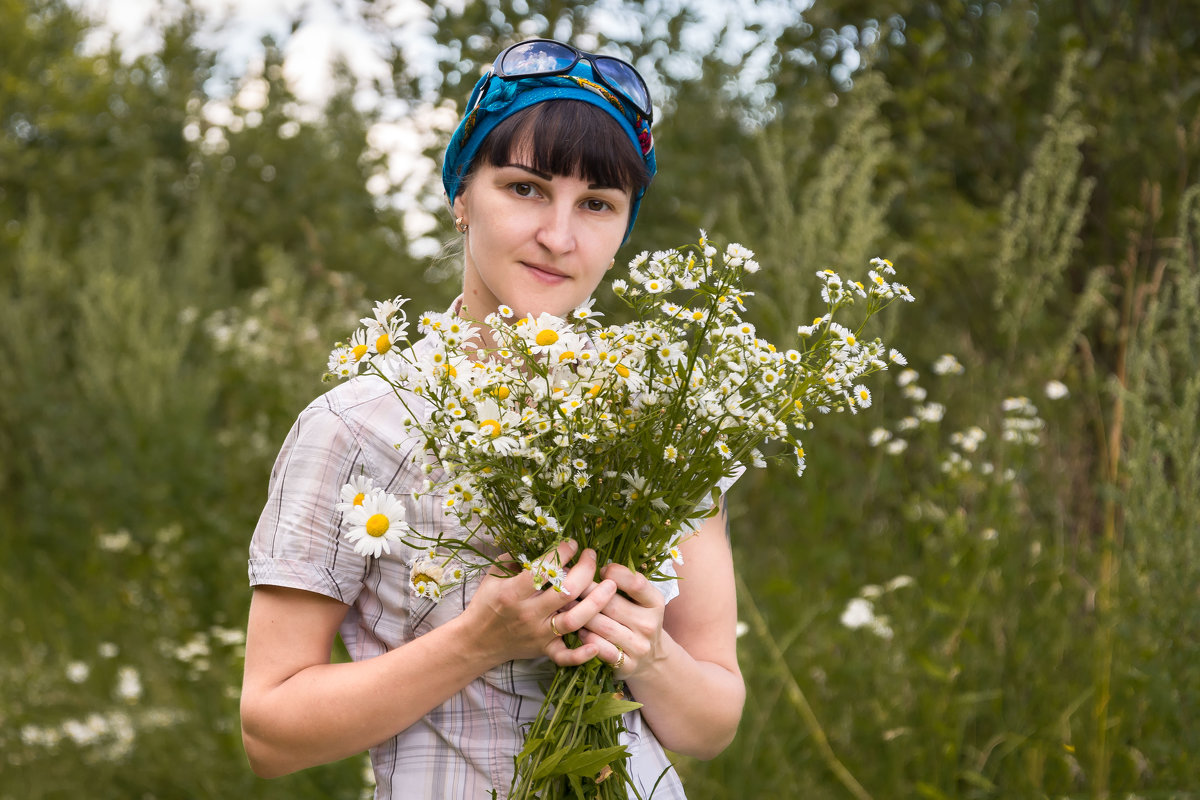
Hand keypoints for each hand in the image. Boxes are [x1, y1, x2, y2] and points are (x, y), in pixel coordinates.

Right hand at [461, 540, 617, 667]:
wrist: (476, 641)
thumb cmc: (486, 603)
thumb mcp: (494, 575)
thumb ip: (516, 558)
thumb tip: (542, 540)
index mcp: (513, 593)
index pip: (543, 570)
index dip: (561, 553)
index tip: (572, 543)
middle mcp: (528, 614)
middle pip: (566, 592)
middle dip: (585, 570)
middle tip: (591, 555)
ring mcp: (538, 634)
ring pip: (574, 620)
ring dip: (596, 602)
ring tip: (610, 585)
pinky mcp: (544, 650)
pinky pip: (565, 656)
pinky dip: (582, 655)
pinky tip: (597, 644)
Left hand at [577, 562, 666, 678]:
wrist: (651, 659)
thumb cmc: (637, 619)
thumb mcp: (641, 599)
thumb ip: (625, 582)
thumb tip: (591, 565)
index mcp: (655, 602)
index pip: (636, 583)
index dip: (616, 573)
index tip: (600, 569)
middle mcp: (649, 624)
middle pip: (612, 604)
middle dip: (586, 593)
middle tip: (566, 584)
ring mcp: (639, 646)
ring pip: (603, 627)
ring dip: (581, 616)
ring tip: (565, 606)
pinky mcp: (627, 665)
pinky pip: (601, 649)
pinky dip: (587, 640)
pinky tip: (578, 631)